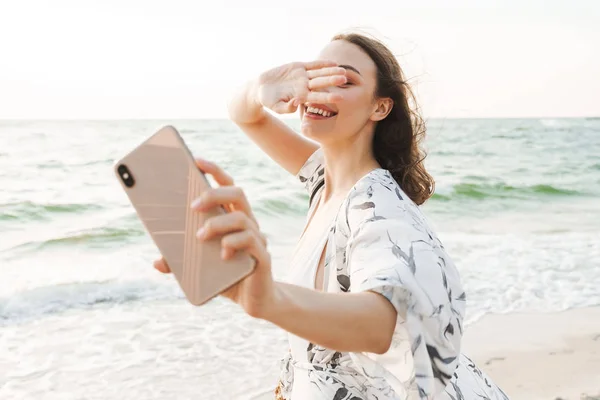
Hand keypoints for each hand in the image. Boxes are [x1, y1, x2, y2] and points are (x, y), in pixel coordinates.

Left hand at [153, 158, 273, 317]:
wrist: (254, 301)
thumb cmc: (227, 277)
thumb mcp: (200, 269)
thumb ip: (181, 262)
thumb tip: (158, 261)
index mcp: (232, 218)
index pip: (226, 186)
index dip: (214, 171)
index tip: (196, 161)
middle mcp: (248, 223)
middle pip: (237, 194)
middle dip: (213, 194)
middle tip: (192, 206)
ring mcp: (257, 238)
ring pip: (242, 217)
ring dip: (217, 224)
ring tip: (199, 237)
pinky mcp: (262, 256)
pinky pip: (251, 241)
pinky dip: (233, 244)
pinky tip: (222, 255)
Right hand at [257, 60, 346, 113]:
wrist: (261, 88)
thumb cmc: (268, 101)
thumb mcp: (275, 107)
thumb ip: (286, 108)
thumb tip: (296, 103)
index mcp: (301, 97)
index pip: (317, 97)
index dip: (328, 97)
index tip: (340, 97)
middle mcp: (304, 86)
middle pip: (321, 83)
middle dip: (332, 81)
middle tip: (345, 79)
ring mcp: (302, 76)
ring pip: (319, 73)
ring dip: (331, 72)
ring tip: (344, 71)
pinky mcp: (298, 67)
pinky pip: (312, 65)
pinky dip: (322, 63)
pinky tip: (333, 63)